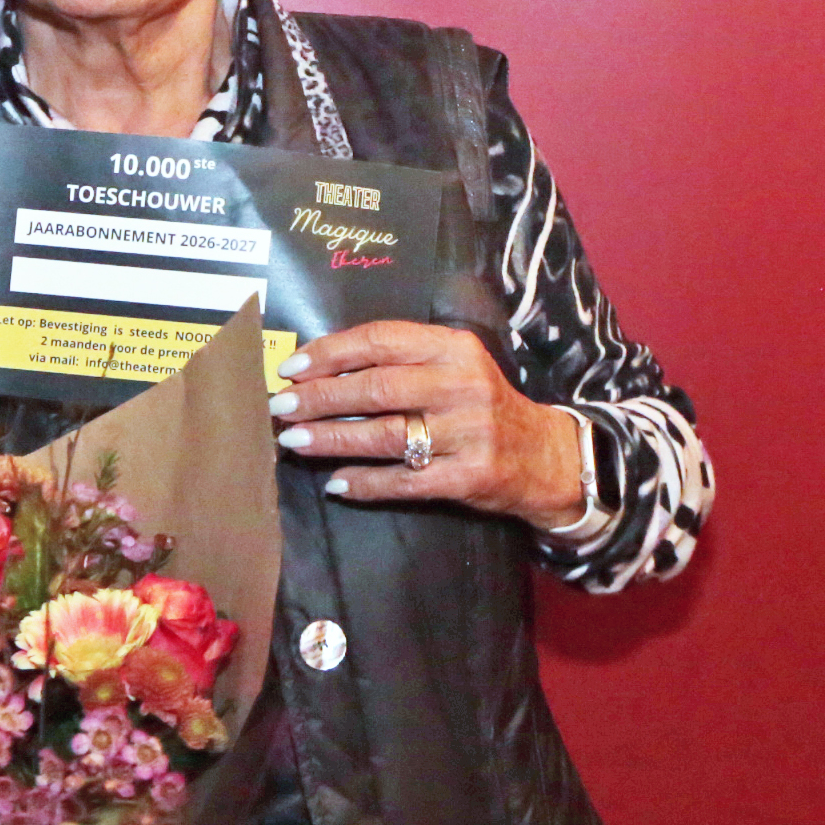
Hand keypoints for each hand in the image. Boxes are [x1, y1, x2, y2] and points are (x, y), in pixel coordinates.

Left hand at [270, 319, 586, 527]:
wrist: (544, 455)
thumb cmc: (481, 403)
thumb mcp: (453, 365)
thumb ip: (400, 359)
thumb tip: (321, 367)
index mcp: (453, 347)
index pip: (380, 340)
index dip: (329, 353)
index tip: (291, 368)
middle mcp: (461, 385)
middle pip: (376, 388)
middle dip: (320, 398)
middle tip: (280, 407)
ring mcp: (467, 433)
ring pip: (384, 435)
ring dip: (331, 439)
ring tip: (293, 442)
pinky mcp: (469, 477)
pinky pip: (404, 482)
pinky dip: (365, 484)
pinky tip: (335, 483)